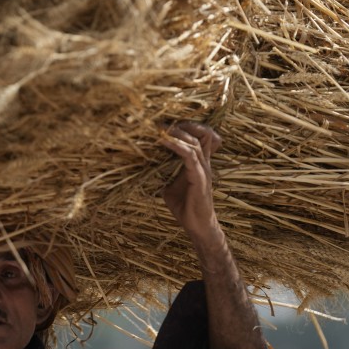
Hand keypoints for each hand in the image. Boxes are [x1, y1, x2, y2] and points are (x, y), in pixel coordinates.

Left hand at [159, 121, 221, 240]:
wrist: (197, 226)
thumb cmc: (184, 207)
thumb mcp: (169, 186)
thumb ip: (163, 174)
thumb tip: (144, 168)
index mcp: (199, 163)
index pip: (202, 136)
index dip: (188, 126)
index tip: (167, 122)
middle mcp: (204, 163)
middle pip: (204, 133)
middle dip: (185, 124)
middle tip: (164, 122)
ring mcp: (204, 170)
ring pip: (196, 143)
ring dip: (178, 133)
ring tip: (161, 128)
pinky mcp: (200, 178)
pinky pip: (190, 157)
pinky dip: (177, 146)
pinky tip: (164, 141)